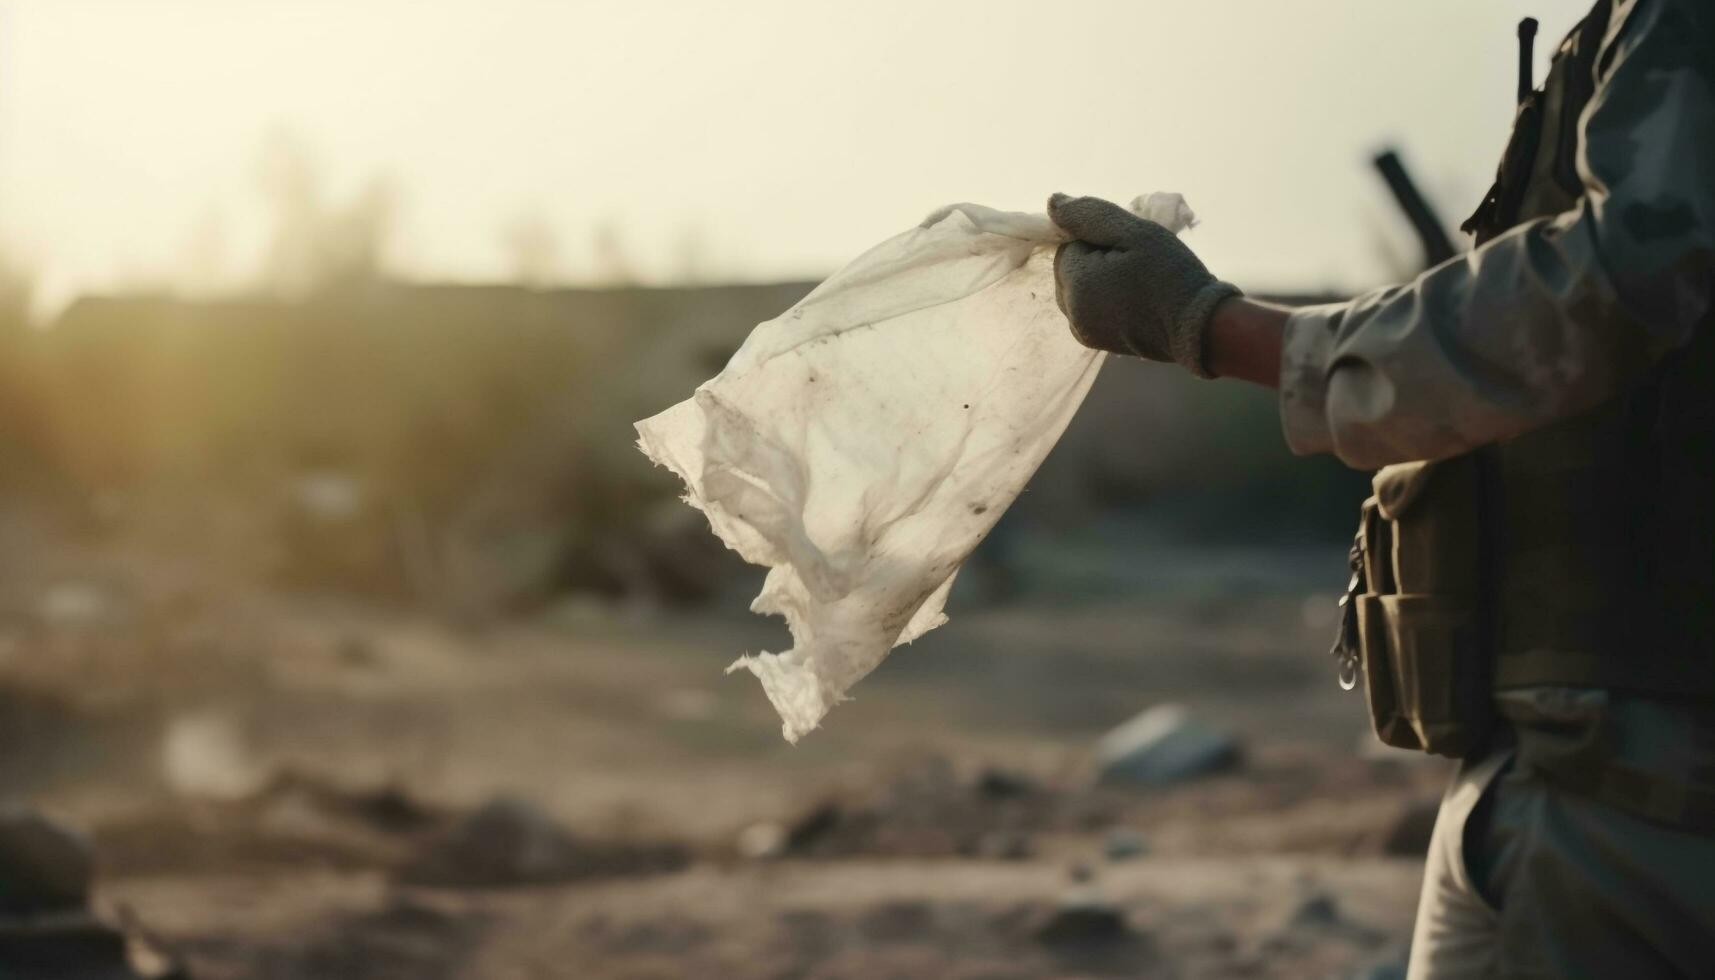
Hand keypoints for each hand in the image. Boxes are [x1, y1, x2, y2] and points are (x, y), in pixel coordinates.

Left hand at [1049, 193, 1241, 376]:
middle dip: (1096, 260)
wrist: (1199, 327)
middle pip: (1069, 269)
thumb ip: (1089, 215)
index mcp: (1076, 283)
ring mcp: (1082, 330)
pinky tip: (1132, 301)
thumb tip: (1053, 202)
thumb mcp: (1134, 233)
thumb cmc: (1170, 275)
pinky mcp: (1095, 341)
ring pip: (1077, 289)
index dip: (1099, 241)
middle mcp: (1071, 311)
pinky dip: (1103, 300)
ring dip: (1099, 280)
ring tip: (1135, 283)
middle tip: (1134, 265)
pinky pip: (1087, 309)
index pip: (1069, 245)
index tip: (1129, 249)